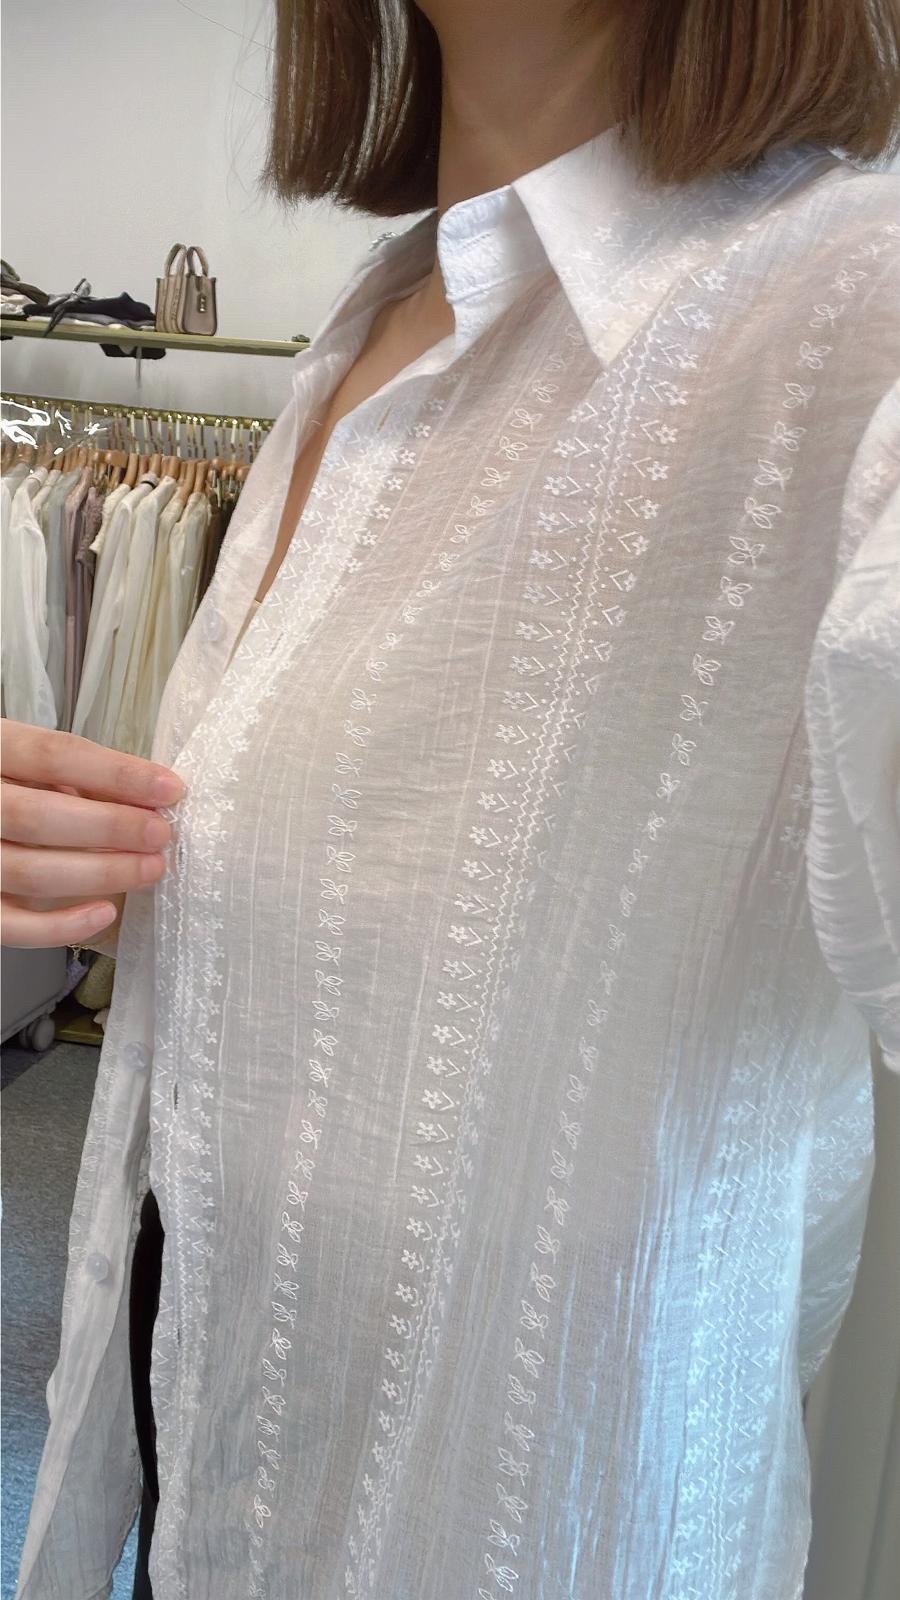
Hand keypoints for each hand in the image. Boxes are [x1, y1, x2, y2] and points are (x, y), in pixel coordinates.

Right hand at [0, 720, 186, 948]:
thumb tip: (146, 798)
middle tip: (159, 834)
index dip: (115, 773)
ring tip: (149, 868)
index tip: (169, 788)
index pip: (51, 755)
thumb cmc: (7, 788)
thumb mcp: (28, 764)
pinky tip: (104, 913)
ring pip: (28, 872)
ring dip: (100, 873)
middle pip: (37, 815)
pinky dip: (60, 925)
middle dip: (110, 826)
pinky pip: (10, 925)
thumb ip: (74, 775)